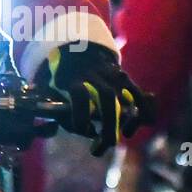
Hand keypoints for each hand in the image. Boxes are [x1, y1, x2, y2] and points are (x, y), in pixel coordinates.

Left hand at [35, 44, 151, 155]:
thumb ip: (52, 109)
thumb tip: (55, 130)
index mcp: (72, 78)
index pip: (80, 95)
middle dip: (110, 124)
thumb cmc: (62, 77)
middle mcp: (94, 76)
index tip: (84, 130)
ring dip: (127, 120)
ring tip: (124, 134)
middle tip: (108, 143)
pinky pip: (140, 97)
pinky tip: (130, 129)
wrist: (78, 48)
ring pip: (125, 99)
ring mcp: (112, 76)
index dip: (82, 116)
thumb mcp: (48, 87)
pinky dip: (143, 113)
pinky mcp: (125, 78)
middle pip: (107, 98)